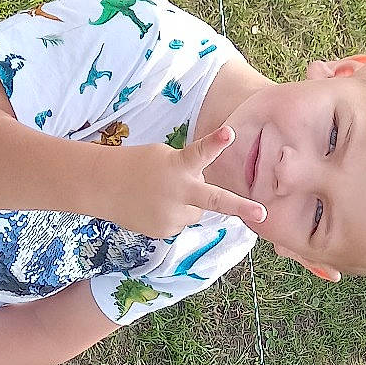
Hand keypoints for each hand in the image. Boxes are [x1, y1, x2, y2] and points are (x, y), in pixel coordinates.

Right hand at [107, 125, 265, 236]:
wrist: (103, 186)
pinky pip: (180, 221)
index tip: (230, 132)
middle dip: (240, 208)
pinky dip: (172, 214)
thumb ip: (190, 173)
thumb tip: (203, 201)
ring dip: (187, 203)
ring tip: (160, 193)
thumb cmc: (138, 164)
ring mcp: (172, 216)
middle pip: (214, 201)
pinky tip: (153, 205)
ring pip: (196, 212)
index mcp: (179, 167)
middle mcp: (179, 193)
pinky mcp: (165, 231)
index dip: (216, 143)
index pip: (200, 152)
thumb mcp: (166, 158)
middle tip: (262, 214)